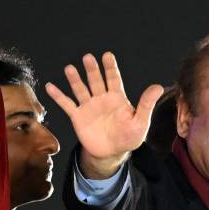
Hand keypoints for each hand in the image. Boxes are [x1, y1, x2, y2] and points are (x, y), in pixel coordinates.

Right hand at [46, 52, 162, 177]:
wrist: (111, 153)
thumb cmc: (128, 138)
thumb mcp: (141, 122)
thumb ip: (146, 104)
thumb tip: (158, 86)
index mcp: (117, 98)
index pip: (113, 79)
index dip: (110, 68)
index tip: (107, 56)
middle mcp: (102, 99)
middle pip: (96, 81)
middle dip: (92, 70)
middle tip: (88, 58)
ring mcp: (89, 107)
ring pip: (81, 89)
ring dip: (75, 79)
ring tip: (70, 68)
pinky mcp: (78, 117)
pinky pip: (67, 104)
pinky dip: (58, 96)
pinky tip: (50, 87)